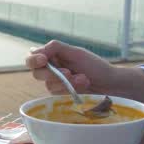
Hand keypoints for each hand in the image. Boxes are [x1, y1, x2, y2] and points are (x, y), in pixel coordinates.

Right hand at [25, 40, 143, 106]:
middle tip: (68, 73)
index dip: (34, 59)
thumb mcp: (76, 53)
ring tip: (84, 79)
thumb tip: (38, 51)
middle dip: (52, 74)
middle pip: (36, 73)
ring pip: (48, 85)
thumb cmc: (95, 66)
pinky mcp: (62, 95)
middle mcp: (51, 69)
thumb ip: (56, 48)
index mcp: (53, 55)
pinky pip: (57, 93)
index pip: (33, 57)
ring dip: (67, 82)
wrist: (110, 83)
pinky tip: (83, 85)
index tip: (43, 60)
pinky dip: (71, 89)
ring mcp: (56, 83)